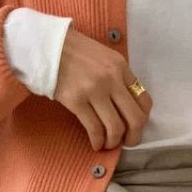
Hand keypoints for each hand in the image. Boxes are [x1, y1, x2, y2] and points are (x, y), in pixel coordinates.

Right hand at [54, 25, 153, 150]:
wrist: (48, 47)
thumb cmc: (76, 52)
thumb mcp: (105, 58)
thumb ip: (118, 77)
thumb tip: (126, 105)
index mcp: (121, 67)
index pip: (144, 100)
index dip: (143, 118)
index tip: (136, 126)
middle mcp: (112, 79)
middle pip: (135, 117)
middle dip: (134, 136)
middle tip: (128, 142)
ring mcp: (94, 90)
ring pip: (115, 127)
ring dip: (114, 141)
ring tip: (108, 144)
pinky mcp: (76, 101)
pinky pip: (94, 128)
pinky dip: (97, 141)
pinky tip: (95, 144)